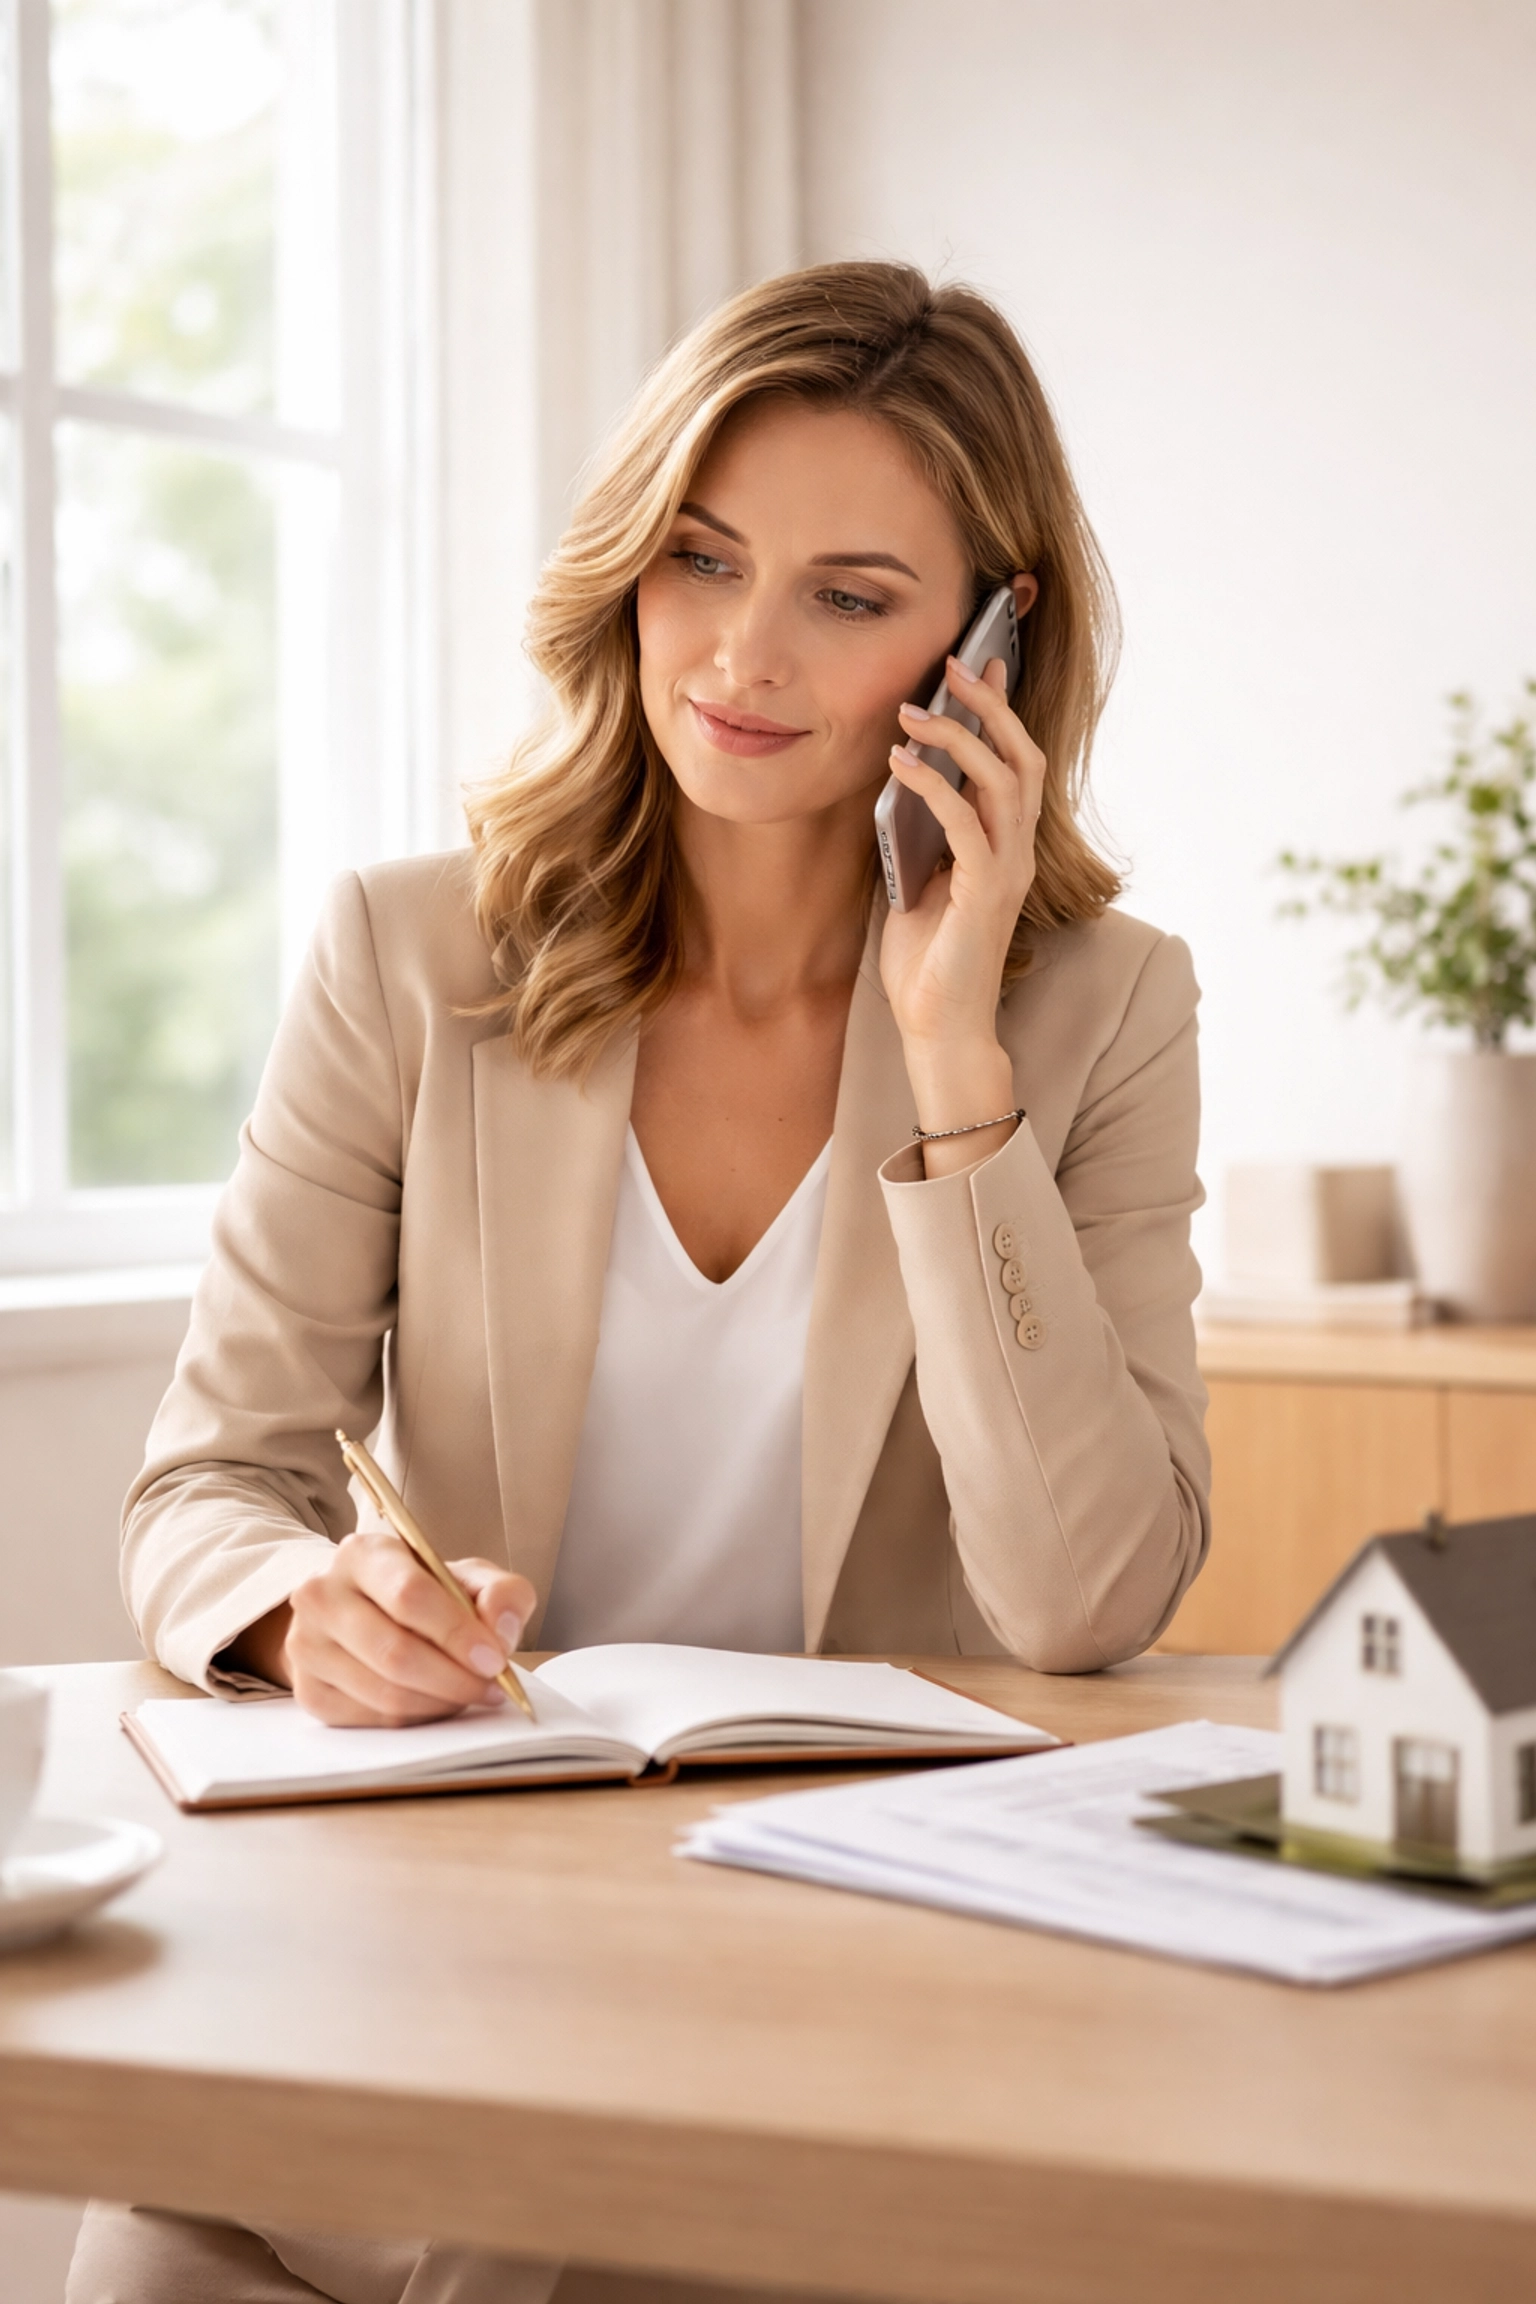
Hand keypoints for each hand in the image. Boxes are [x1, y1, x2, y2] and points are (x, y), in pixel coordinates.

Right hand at [232, 1539, 537, 1726]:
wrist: (369, 1614)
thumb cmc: (426, 1594)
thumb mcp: (469, 1579)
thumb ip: (501, 1593)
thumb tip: (501, 1630)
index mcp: (362, 1554)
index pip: (409, 1596)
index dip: (457, 1632)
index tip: (494, 1659)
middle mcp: (321, 1595)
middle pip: (395, 1652)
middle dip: (455, 1678)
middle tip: (491, 1687)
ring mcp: (307, 1645)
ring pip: (385, 1693)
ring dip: (441, 1701)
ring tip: (470, 1693)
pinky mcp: (308, 1691)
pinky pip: (373, 1719)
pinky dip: (416, 1717)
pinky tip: (435, 1701)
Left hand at [879, 655, 1044, 1171]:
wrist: (939, 1027)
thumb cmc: (928, 962)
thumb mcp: (920, 881)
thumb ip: (923, 834)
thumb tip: (902, 780)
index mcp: (1006, 846)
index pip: (1014, 763)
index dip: (1001, 711)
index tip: (979, 664)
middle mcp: (1018, 852)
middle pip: (1022, 758)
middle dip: (989, 706)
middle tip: (955, 665)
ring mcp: (1008, 872)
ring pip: (1003, 781)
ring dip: (959, 738)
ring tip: (915, 711)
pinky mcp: (987, 894)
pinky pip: (968, 824)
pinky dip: (934, 787)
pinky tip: (899, 765)